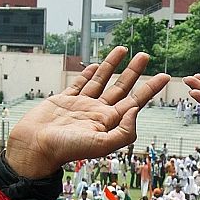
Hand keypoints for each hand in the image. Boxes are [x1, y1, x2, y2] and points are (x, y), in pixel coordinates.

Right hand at [4, 47, 168, 178]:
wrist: (35, 147)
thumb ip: (123, 131)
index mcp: (109, 123)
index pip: (135, 102)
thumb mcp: (101, 145)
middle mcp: (97, 113)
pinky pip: (80, 83)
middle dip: (134, 72)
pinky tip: (97, 66)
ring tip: (123, 49)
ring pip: (102, 81)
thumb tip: (136, 110)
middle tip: (145, 55)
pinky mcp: (64, 100)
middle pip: (122, 88)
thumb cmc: (65, 149)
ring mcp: (81, 105)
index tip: (165, 76)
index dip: (151, 89)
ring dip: (113, 65)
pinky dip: (89, 73)